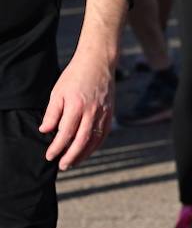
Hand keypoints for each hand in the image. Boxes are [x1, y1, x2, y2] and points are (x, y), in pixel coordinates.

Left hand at [39, 41, 113, 170]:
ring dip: (85, 153)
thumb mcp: (57, 92)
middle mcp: (92, 111)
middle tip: (62, 165)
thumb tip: (46, 131)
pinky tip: (89, 150)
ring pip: (95, 139)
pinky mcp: (110, 111)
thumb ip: (52, 113)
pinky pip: (104, 133)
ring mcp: (103, 112)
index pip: (65, 133)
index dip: (57, 147)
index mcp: (77, 106)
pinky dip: (97, 144)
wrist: (98, 62)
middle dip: (71, 156)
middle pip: (82, 140)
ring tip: (74, 162)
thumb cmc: (75, 76)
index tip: (49, 155)